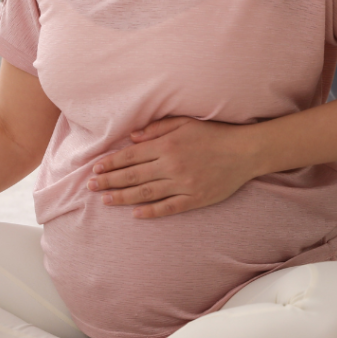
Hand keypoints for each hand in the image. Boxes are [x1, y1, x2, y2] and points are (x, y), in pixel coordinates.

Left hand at [86, 117, 261, 217]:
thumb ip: (158, 128)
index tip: (96, 168)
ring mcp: (184, 184)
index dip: (112, 163)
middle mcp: (172, 165)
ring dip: (123, 197)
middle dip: (109, 181)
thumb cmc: (215, 134)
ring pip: (146, 193)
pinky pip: (169, 207)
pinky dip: (151, 212)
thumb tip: (133, 136)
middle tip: (90, 186)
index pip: (132, 156)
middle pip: (134, 176)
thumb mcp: (186, 123)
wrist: (245, 152)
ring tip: (105, 200)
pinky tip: (135, 214)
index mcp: (168, 145)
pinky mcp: (195, 198)